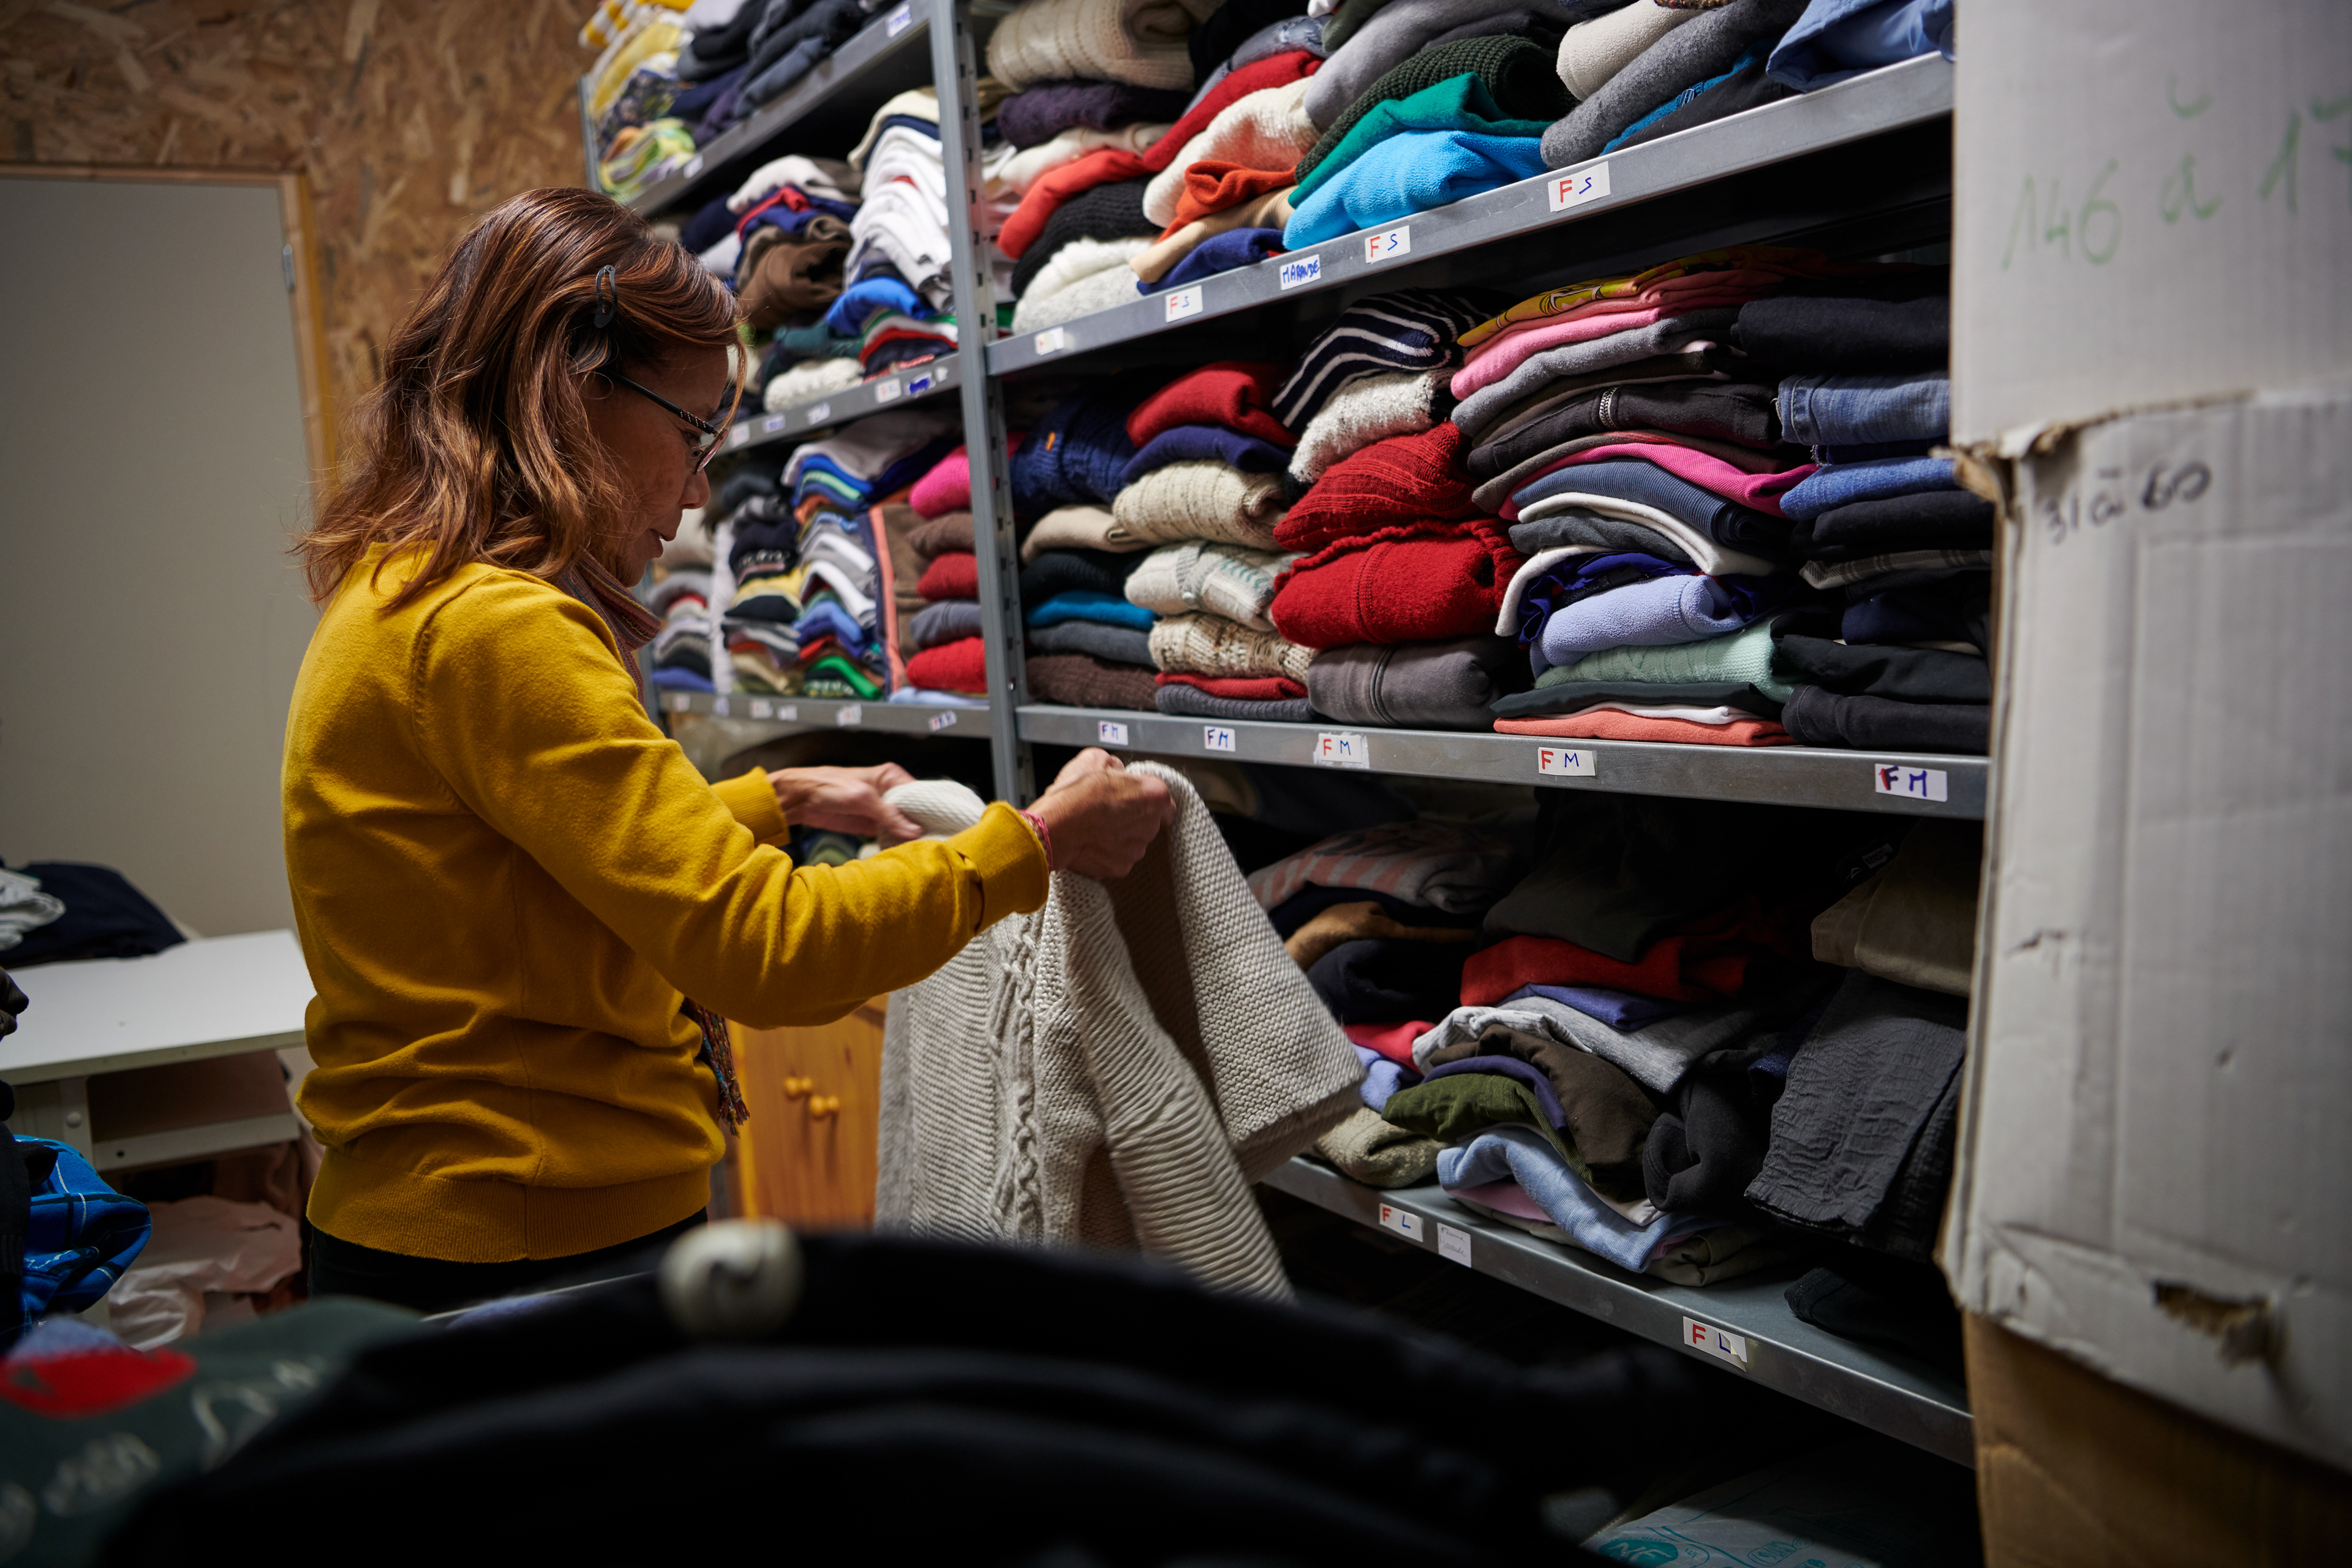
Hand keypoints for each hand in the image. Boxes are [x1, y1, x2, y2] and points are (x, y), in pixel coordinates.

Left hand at [768, 763, 923, 844]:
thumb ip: (888, 814)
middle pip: (915, 810)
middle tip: (936, 841)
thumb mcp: (862, 798)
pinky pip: (890, 834)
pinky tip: (905, 851)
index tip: (943, 825)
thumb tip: (914, 830)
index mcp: (891, 777)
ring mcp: (881, 810)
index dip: (931, 809)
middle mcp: (890, 792)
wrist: (799, 799)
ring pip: (904, 824)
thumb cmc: (829, 787)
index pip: (920, 793)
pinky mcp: (871, 824)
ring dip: (910, 836)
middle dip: (922, 825)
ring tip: (924, 849)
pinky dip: (896, 842)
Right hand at [1027, 749, 1175, 879]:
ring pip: (1134, 842)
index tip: (1133, 797)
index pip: (1164, 800)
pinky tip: (1091, 842)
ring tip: (1096, 826)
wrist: (1055, 826)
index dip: (1146, 798)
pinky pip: (1118, 858)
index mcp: (1154, 795)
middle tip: (1109, 809)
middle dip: (1133, 817)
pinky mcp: (1120, 867)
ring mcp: (1136, 850)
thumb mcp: (1095, 759)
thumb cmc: (1075, 794)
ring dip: (1121, 836)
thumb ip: (1115, 765)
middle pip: (1149, 822)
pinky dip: (1108, 852)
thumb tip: (1116, 771)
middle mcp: (1151, 825)